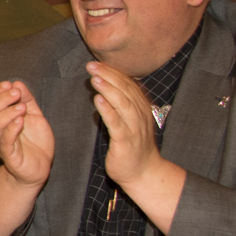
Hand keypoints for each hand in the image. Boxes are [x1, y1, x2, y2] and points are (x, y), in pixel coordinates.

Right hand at [0, 79, 53, 187]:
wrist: (38, 168)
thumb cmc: (34, 142)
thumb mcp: (35, 115)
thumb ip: (28, 100)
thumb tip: (18, 83)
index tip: (8, 84)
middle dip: (2, 98)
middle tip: (16, 92)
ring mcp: (2, 142)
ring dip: (7, 112)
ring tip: (22, 107)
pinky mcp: (10, 155)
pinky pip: (5, 141)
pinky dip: (11, 129)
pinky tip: (20, 121)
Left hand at [85, 61, 186, 232]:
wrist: (144, 173)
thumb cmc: (132, 147)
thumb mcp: (127, 122)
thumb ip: (118, 105)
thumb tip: (104, 88)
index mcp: (140, 109)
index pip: (128, 85)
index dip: (114, 72)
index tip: (97, 62)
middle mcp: (139, 116)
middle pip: (125, 90)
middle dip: (109, 75)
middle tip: (92, 65)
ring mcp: (134, 129)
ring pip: (123, 104)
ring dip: (109, 89)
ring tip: (95, 78)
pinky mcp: (126, 142)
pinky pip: (117, 124)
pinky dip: (108, 111)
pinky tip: (97, 101)